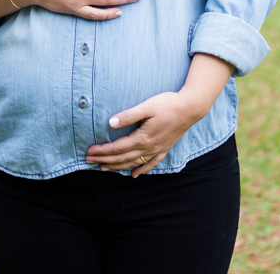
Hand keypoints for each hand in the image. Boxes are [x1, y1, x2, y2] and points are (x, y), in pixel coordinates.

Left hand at [84, 91, 208, 177]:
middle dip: (105, 160)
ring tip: (104, 168)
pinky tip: (134, 175)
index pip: (117, 148)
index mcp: (142, 138)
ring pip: (134, 162)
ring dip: (118, 166)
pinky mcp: (165, 148)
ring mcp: (158, 149)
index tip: (89, 152)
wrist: (191, 108)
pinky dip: (141, 170)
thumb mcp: (146, 107)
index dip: (102, 151)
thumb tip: (110, 123)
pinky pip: (151, 163)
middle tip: (89, 162)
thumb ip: (128, 116)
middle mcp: (149, 147)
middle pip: (122, 158)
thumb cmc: (168, 104)